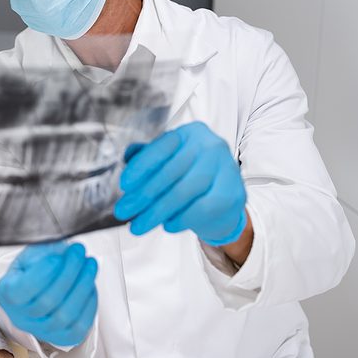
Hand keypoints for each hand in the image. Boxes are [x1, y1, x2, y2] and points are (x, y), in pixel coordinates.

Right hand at [0, 242, 97, 346]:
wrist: (38, 287)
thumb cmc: (33, 268)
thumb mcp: (30, 254)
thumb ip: (43, 252)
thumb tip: (64, 253)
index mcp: (7, 295)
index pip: (22, 289)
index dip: (42, 273)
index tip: (56, 257)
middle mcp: (20, 317)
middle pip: (47, 301)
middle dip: (68, 273)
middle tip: (78, 251)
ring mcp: (41, 331)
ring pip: (65, 316)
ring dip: (82, 286)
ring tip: (89, 264)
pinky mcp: (61, 338)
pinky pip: (79, 327)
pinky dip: (89, 304)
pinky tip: (90, 284)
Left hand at [114, 121, 246, 245]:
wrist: (224, 200)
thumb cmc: (190, 176)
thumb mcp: (168, 161)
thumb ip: (147, 156)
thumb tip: (128, 156)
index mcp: (191, 132)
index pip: (161, 148)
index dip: (140, 167)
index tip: (124, 184)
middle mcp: (210, 146)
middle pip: (171, 172)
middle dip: (143, 195)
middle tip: (124, 211)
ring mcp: (226, 168)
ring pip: (184, 192)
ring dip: (156, 212)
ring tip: (138, 224)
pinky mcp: (233, 194)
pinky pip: (201, 209)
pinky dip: (181, 219)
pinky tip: (167, 224)